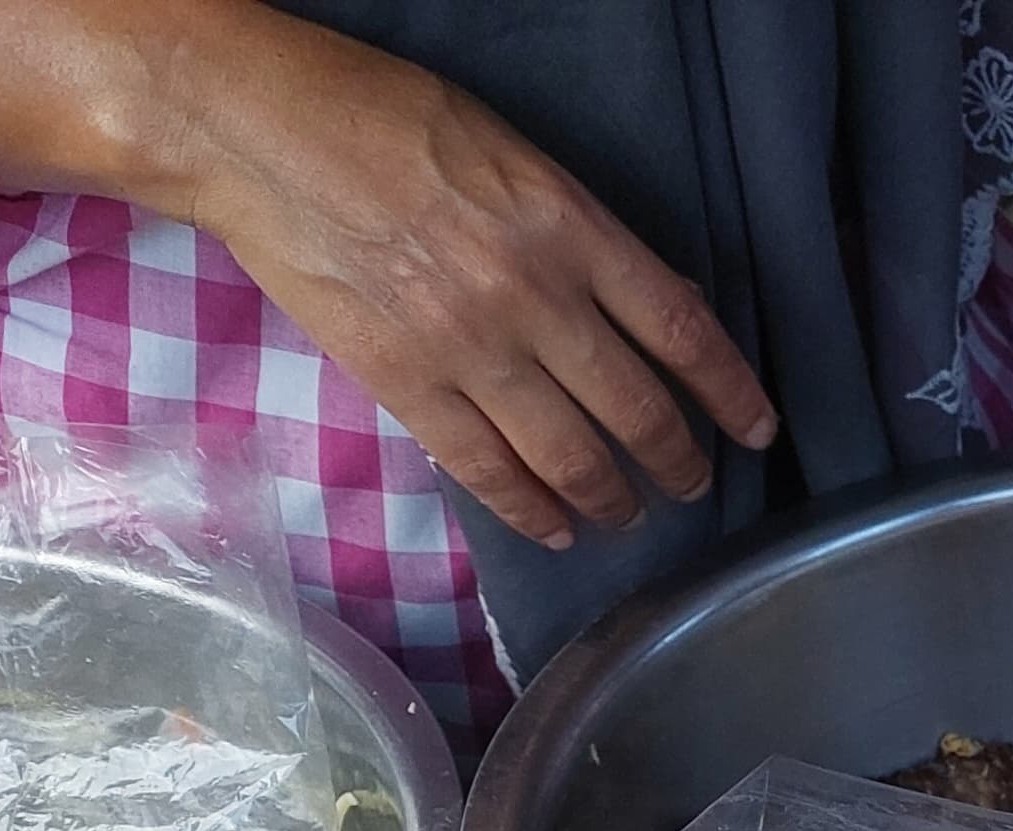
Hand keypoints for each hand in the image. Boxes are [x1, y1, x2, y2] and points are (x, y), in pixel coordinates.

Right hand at [172, 28, 778, 547]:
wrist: (253, 128)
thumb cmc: (379, 118)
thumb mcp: (511, 154)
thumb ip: (581, 236)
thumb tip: (651, 303)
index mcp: (567, 227)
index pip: (682, 327)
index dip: (731, 390)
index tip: (759, 428)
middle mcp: (532, 296)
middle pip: (637, 408)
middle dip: (679, 461)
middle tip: (694, 485)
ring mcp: (468, 348)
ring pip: (571, 456)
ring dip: (612, 498)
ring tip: (629, 516)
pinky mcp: (404, 383)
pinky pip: (487, 471)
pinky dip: (530, 511)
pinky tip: (556, 530)